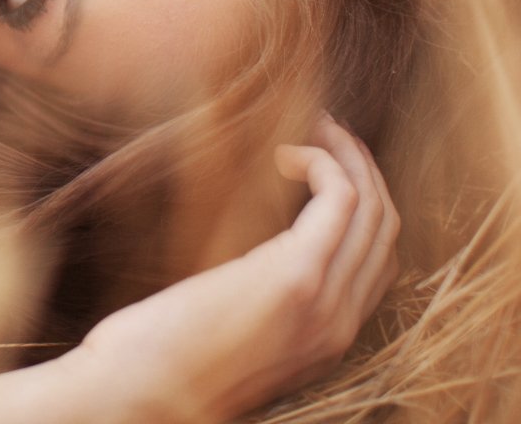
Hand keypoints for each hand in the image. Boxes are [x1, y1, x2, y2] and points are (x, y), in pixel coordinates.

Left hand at [75, 115, 399, 421]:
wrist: (136, 396)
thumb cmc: (160, 360)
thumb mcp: (230, 330)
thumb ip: (259, 298)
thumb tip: (248, 259)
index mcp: (328, 337)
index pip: (377, 260)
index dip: (362, 203)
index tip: (327, 161)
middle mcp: (341, 324)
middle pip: (385, 229)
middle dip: (361, 168)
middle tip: (327, 129)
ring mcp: (325, 302)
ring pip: (373, 208)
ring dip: (346, 155)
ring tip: (314, 125)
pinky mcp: (295, 277)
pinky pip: (340, 199)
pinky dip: (321, 162)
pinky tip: (282, 152)